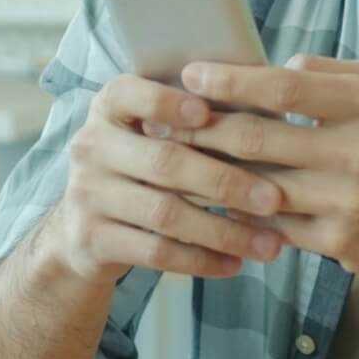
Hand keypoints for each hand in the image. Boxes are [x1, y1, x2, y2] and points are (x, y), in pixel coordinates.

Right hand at [44, 73, 285, 286]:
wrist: (84, 229)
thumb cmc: (144, 166)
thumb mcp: (152, 133)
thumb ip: (194, 119)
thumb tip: (272, 116)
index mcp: (109, 107)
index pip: (129, 94)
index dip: (167, 103)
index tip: (207, 112)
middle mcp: (91, 146)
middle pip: (164, 161)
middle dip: (225, 181)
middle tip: (274, 198)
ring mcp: (87, 194)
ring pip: (165, 214)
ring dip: (224, 231)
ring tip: (270, 244)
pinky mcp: (92, 239)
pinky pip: (156, 252)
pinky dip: (201, 260)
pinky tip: (235, 264)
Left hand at [147, 55, 358, 292]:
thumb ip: (328, 73)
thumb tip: (270, 67)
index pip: (281, 84)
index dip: (228, 79)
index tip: (190, 75)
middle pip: (256, 137)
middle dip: (200, 129)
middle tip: (163, 122)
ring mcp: (349, 201)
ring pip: (256, 187)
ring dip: (209, 176)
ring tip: (174, 163)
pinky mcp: (341, 243)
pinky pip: (275, 227)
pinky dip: (241, 215)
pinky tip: (214, 205)